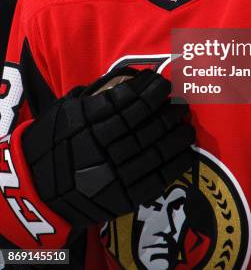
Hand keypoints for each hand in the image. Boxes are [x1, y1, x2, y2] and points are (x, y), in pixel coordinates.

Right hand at [22, 68, 194, 226]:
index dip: (148, 91)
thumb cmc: (55, 140)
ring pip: (154, 151)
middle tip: (181, 103)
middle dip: (167, 112)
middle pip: (144, 125)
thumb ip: (97, 93)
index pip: (126, 102)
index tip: (163, 83)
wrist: (38, 187)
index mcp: (87, 122)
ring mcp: (112, 174)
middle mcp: (101, 147)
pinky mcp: (122, 197)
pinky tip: (186, 152)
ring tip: (187, 125)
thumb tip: (132, 78)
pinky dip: (174, 165)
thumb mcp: (67, 107)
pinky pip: (155, 180)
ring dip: (176, 136)